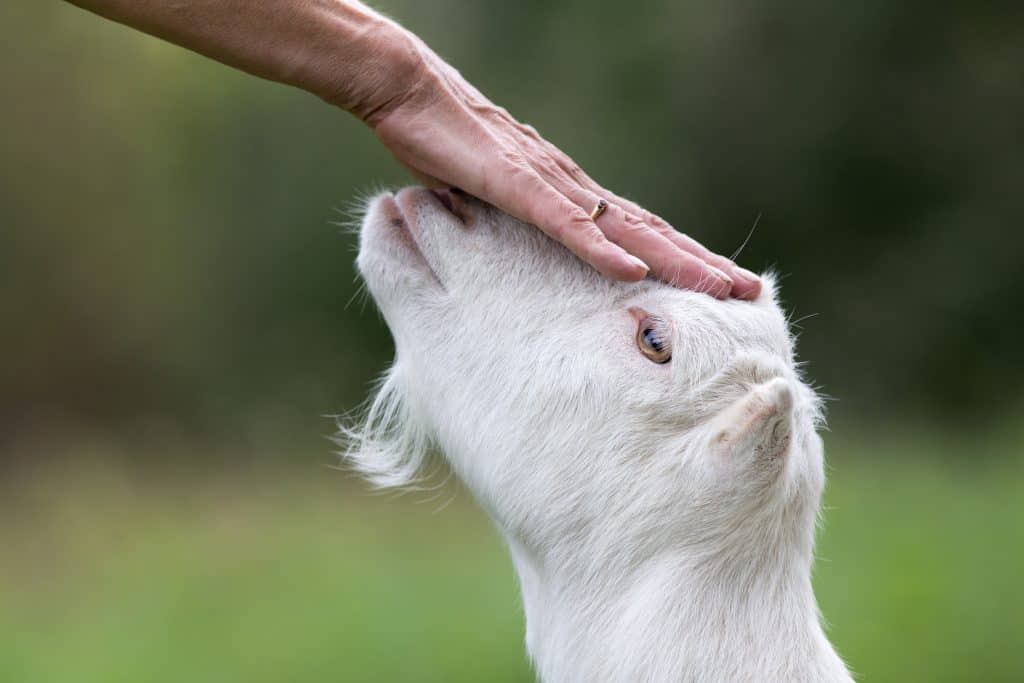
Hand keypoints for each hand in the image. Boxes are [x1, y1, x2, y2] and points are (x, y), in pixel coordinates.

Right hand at [364, 28, 761, 299]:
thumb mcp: (487, 196)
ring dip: (674, 261)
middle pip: (650, 233)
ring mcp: (551, 185)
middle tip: (751, 292)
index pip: (638, 232)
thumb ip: (512, 220)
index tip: (717, 285)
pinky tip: (633, 273)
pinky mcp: (518, 184)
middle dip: (701, 264)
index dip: (680, 258)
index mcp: (571, 194)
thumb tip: (515, 250)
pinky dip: (601, 250)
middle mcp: (574, 188)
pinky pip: (566, 223)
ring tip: (719, 288)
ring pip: (625, 231)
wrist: (411, 90)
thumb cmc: (445, 141)